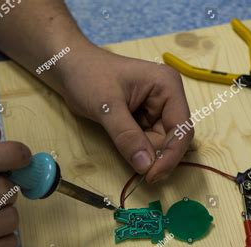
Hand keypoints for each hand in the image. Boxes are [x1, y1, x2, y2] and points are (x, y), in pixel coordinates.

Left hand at [58, 45, 192, 182]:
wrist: (69, 68)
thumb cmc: (88, 76)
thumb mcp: (107, 106)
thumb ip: (127, 136)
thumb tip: (146, 166)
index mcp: (167, 87)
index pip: (181, 128)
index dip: (171, 155)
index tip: (153, 175)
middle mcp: (167, 99)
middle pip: (172, 139)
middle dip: (157, 157)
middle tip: (139, 173)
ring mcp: (155, 110)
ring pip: (159, 144)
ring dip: (145, 155)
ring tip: (122, 146)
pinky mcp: (143, 120)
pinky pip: (146, 143)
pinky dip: (137, 151)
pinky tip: (123, 146)